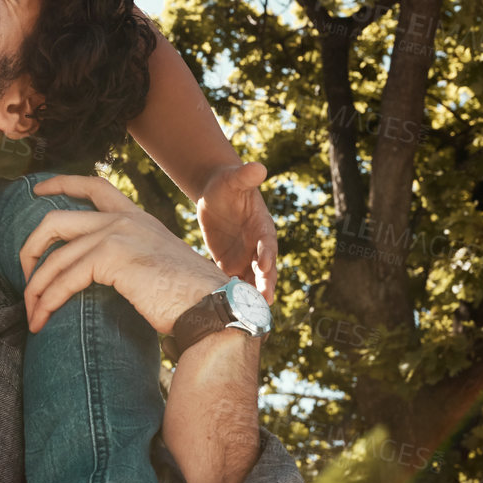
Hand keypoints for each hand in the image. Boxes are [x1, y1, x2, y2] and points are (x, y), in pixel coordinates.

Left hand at [21, 175, 225, 335]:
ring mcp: (117, 234)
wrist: (213, 308)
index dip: (61, 183)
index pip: (93, 185)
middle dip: (30, 248)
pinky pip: (64, 278)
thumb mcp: (157, 265)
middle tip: (23, 275)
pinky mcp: (112, 257)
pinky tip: (42, 319)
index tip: (36, 189)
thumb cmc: (189, 299)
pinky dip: (47, 300)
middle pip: (55, 219)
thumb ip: (131, 258)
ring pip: (55, 255)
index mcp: (137, 217)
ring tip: (31, 314)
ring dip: (35, 288)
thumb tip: (102, 274)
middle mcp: (125, 219)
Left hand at [196, 162, 277, 302]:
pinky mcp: (230, 264)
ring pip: (251, 280)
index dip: (266, 254)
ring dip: (251, 296)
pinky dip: (232, 294)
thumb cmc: (227, 184)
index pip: (267, 243)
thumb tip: (258, 167)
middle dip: (264, 284)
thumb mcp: (233, 179)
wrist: (215, 194)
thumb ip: (244, 176)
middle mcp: (257, 245)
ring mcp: (245, 257)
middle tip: (263, 301)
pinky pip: (232, 281)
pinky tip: (227, 309)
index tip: (263, 265)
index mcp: (262, 226)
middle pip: (264, 268)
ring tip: (249, 314)